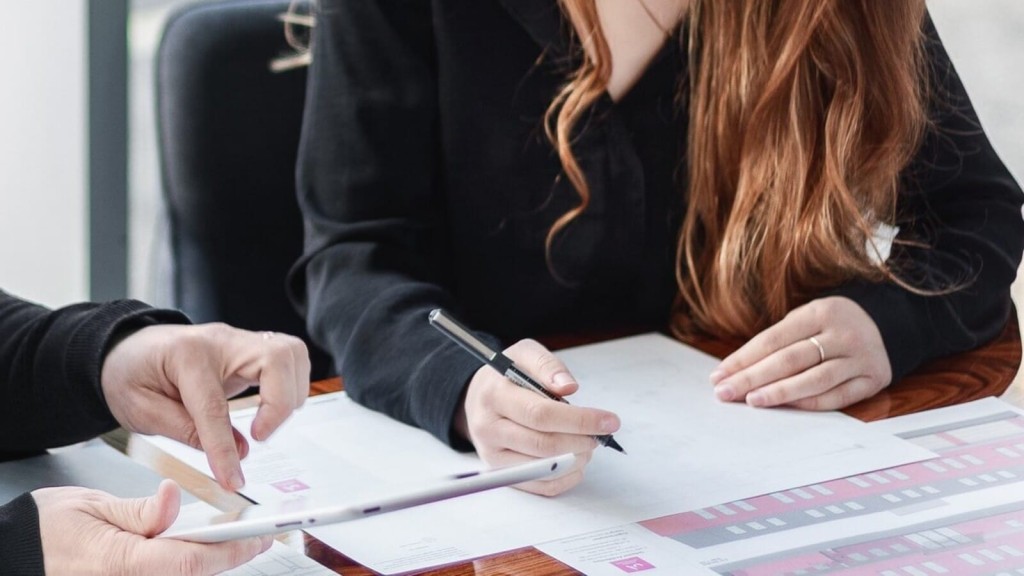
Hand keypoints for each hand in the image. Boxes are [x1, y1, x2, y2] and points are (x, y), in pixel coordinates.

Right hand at [34, 480, 270, 574]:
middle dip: (231, 557)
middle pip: (195, 575)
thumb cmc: (46, 530)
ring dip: (213, 562)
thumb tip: (170, 498)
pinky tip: (207, 551)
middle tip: (262, 537)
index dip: (232, 551)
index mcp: (121, 563)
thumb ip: (138, 511)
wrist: (15, 553)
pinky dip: (190, 565)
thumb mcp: (92, 507)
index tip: (260, 537)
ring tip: (241, 541)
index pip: (191, 562)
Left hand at [101, 324, 310, 489]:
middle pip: (275, 361)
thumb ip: (187, 432)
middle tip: (261, 435)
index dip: (224, 448)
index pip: (216, 406)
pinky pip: (289, 358)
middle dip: (279, 404)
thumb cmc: (129, 374)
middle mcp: (221, 341)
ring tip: (268, 422)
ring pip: (291, 354)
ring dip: (291, 392)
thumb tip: (237, 454)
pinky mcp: (251, 349)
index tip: (232, 479)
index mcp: (186, 356)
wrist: (126, 347)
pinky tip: (274, 406)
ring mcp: (240, 341)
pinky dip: (291, 384)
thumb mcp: (140, 411)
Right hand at [454, 339, 619, 495]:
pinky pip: (538, 485)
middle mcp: (488, 428)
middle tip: (600, 434)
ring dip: (576, 459)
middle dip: (581, 441)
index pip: (540, 414)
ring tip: (588, 444)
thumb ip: (548, 366)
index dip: (579, 420)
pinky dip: (565, 477)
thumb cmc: (507, 376)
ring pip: (543, 468)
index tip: (608, 421)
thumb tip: (569, 387)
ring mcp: (492, 454)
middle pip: (543, 444)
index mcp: (494, 395)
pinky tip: (576, 460)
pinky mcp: (500, 473)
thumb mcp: (525, 354)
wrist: (478, 397)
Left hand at [710, 296, 891, 409]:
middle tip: (725, 392)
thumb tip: (734, 370)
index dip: (743, 359)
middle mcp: (842, 334)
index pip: (773, 340)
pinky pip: (837, 396)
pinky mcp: (873, 379)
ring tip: (751, 401)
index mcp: (820, 312)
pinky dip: (810, 403)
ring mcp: (859, 358)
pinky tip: (787, 407)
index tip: (719, 375)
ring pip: (814, 380)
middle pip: (789, 360)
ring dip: (779, 393)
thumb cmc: (833, 324)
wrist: (890, 323)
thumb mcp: (808, 317)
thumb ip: (777, 340)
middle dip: (752, 378)